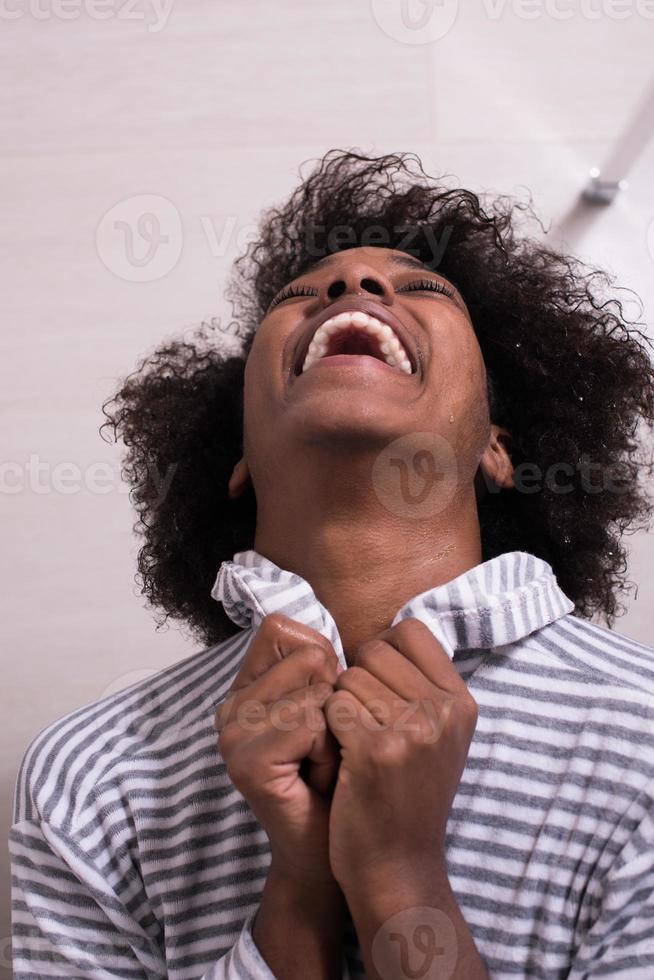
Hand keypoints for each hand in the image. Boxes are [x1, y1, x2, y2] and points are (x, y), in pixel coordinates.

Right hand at [214, 612, 342, 884]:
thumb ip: (316, 664)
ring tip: (321, 763)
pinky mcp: (247, 763)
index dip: (318, 659)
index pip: (280, 628)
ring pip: (315, 694)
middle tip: (322, 743)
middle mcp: (230, 706)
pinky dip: (329, 752)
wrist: (330, 845)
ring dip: (335, 731)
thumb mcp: (326, 704)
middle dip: (333, 699)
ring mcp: (232, 735)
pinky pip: (311, 725)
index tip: (319, 705)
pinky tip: (318, 778)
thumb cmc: (335, 771)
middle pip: (307, 657)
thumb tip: (319, 646)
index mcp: (244, 687)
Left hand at [324, 618, 477, 894]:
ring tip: (355, 745)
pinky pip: (333, 706)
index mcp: (462, 702)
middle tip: (364, 725)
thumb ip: (422, 685)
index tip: (378, 689)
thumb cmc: (406, 795)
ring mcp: (414, 730)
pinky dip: (327, 728)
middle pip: (374, 651)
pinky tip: (340, 759)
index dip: (382, 653)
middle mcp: (445, 711)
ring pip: (349, 677)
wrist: (398, 867)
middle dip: (357, 681)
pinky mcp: (377, 751)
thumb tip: (390, 632)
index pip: (410, 631)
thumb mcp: (437, 736)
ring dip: (340, 706)